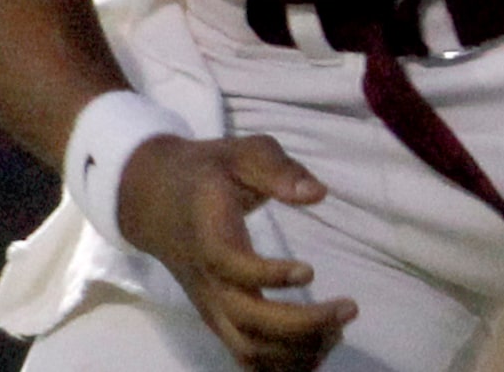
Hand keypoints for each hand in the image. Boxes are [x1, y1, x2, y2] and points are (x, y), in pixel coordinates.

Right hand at [117, 132, 357, 371]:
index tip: (310, 270)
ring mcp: (211, 305)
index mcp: (211, 236)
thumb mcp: (242, 152)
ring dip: (295, 351)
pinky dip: (280, 366)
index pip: (232, 266)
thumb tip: (318, 193)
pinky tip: (317, 353)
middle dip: (302, 324)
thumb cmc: (208, 172)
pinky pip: (245, 355)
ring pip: (248, 348)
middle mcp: (208, 281)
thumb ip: (278, 169)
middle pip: (247, 321)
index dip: (268, 275)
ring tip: (339, 331)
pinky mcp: (218, 318)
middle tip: (349, 308)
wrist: (154, 200)